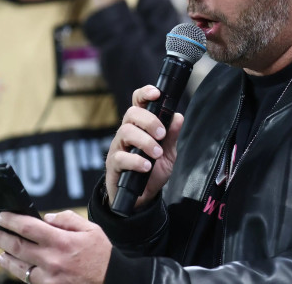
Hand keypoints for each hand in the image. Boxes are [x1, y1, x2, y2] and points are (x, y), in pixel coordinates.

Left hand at [0, 210, 110, 283]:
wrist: (112, 281)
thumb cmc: (102, 256)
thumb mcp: (91, 229)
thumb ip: (68, 219)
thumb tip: (47, 218)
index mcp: (62, 241)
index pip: (28, 227)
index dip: (11, 221)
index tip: (2, 216)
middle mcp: (52, 259)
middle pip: (17, 247)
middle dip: (1, 238)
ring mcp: (49, 277)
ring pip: (18, 267)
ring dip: (6, 258)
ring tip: (1, 252)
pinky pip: (29, 280)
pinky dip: (20, 272)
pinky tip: (17, 267)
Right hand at [105, 85, 182, 208]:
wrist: (141, 198)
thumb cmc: (152, 171)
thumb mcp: (168, 154)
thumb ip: (171, 136)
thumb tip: (178, 117)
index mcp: (140, 126)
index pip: (138, 102)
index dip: (145, 94)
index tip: (156, 94)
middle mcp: (127, 132)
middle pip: (131, 113)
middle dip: (149, 121)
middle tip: (162, 135)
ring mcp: (118, 147)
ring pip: (125, 132)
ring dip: (145, 141)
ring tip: (156, 154)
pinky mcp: (113, 164)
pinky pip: (120, 157)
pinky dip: (136, 160)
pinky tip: (146, 166)